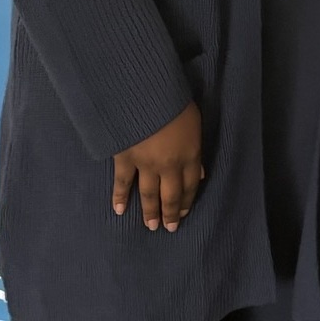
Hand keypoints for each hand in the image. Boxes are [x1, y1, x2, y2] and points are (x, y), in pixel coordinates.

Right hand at [112, 102, 202, 229]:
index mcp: (189, 155)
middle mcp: (169, 165)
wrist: (144, 92)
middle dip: (170, 214)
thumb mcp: (194, 122)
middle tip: (169, 228)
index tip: (183, 214)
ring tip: (150, 226)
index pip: (190, 186)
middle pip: (171, 196)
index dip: (186, 202)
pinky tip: (119, 210)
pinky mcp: (125, 158)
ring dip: (150, 212)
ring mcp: (146, 164)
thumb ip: (195, 149)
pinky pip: (123, 182)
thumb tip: (200, 174)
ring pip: (149, 194)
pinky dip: (120, 197)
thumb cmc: (173, 100)